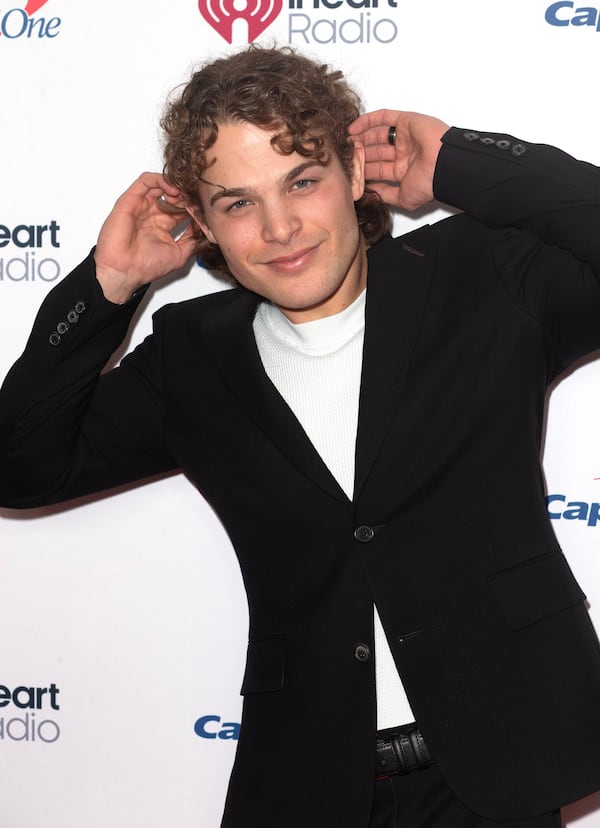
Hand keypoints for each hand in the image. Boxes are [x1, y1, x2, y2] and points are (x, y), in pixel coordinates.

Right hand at [95, 172, 198, 303]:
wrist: (125, 270)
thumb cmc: (146, 267)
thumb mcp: (179, 255)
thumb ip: (191, 241)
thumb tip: (204, 231)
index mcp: (162, 226)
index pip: (182, 208)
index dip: (193, 207)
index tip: (204, 211)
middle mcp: (152, 214)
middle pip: (174, 195)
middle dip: (187, 196)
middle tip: (195, 201)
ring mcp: (142, 205)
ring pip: (161, 184)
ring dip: (175, 186)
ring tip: (183, 195)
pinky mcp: (130, 199)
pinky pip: (146, 180)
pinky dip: (161, 180)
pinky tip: (172, 191)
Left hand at [349, 110, 448, 211]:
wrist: (444, 166)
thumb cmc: (429, 183)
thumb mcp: (403, 198)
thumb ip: (386, 194)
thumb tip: (371, 193)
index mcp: (404, 171)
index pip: (378, 169)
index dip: (363, 171)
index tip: (348, 172)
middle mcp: (404, 153)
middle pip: (376, 152)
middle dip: (360, 154)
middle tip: (344, 155)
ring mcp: (405, 136)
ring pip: (377, 135)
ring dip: (361, 138)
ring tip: (345, 142)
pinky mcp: (406, 121)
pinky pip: (384, 117)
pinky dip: (368, 121)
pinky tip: (353, 128)